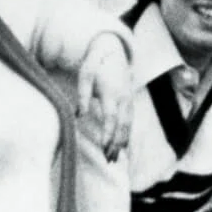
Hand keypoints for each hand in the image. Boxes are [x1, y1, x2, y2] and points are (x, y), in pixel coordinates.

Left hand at [78, 33, 132, 161]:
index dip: (108, 134)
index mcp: (111, 92)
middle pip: (122, 126)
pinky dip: (127, 135)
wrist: (113, 51)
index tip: (103, 147)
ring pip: (129, 125)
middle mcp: (123, 98)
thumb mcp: (85, 75)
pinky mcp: (130, 101)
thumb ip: (83, 95)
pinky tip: (122, 147)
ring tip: (115, 159)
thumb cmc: (95, 64)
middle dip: (116, 144)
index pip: (111, 118)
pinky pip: (130, 122)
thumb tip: (80, 115)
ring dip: (122, 143)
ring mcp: (129, 100)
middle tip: (109, 160)